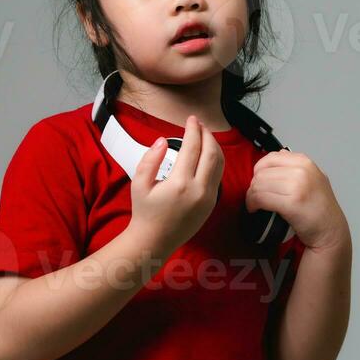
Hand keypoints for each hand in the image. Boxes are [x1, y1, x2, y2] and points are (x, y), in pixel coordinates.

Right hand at [129, 114, 224, 251]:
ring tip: (205, 135)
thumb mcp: (139, 183)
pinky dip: (216, 160)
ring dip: (214, 146)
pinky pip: (219, 176)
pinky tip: (208, 154)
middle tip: (199, 124)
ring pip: (220, 164)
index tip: (191, 119)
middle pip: (211, 153)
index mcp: (180, 183)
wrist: (154, 241)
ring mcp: (208, 198)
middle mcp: (199, 190)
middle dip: (207, 134)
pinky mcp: (212, 204)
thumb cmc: (144, 212)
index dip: (193, 129)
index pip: (192, 147)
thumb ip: (150, 159)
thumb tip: (163, 141)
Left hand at [245, 150, 349, 251]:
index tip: (258, 182)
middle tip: (255, 196)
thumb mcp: (313, 178)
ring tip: (254, 204)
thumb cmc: (320, 208)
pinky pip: (261, 198)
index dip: (259, 170)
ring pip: (259, 185)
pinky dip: (253, 204)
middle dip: (253, 186)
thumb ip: (295, 165)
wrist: (331, 231)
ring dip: (251, 196)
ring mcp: (298, 186)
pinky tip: (255, 209)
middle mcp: (302, 170)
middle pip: (262, 172)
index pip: (270, 158)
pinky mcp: (292, 203)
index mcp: (305, 162)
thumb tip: (277, 155)